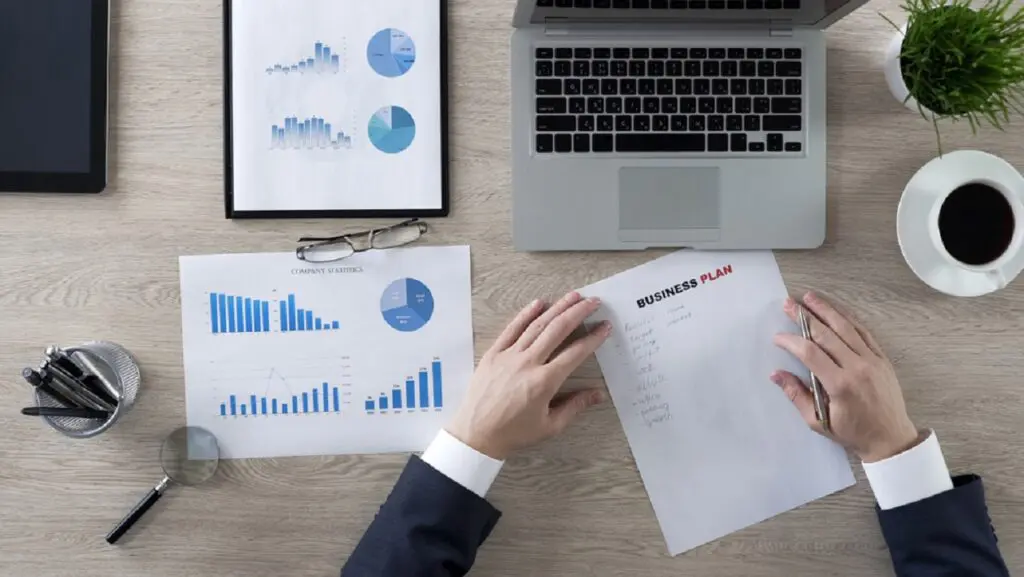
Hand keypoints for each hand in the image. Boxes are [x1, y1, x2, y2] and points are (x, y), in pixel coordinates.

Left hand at [446, 292, 611, 459]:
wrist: (476, 435)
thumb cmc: (513, 433)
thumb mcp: (550, 426)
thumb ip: (575, 407)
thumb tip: (598, 394)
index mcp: (544, 382)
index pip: (575, 353)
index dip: (593, 338)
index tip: (605, 327)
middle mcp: (528, 363)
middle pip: (558, 330)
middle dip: (578, 313)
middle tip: (593, 302)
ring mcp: (509, 356)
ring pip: (537, 325)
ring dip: (557, 308)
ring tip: (573, 296)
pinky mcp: (494, 354)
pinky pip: (511, 329)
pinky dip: (526, 314)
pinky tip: (539, 303)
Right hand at [771, 292, 919, 462]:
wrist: (891, 439)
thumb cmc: (852, 433)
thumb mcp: (818, 421)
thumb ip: (796, 395)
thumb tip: (776, 374)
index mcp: (840, 385)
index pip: (810, 353)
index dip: (791, 341)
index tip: (778, 337)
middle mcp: (857, 367)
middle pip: (826, 334)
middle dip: (804, 317)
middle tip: (788, 304)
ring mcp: (872, 360)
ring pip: (846, 327)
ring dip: (826, 309)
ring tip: (810, 297)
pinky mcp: (882, 359)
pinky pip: (864, 332)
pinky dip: (849, 318)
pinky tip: (836, 309)